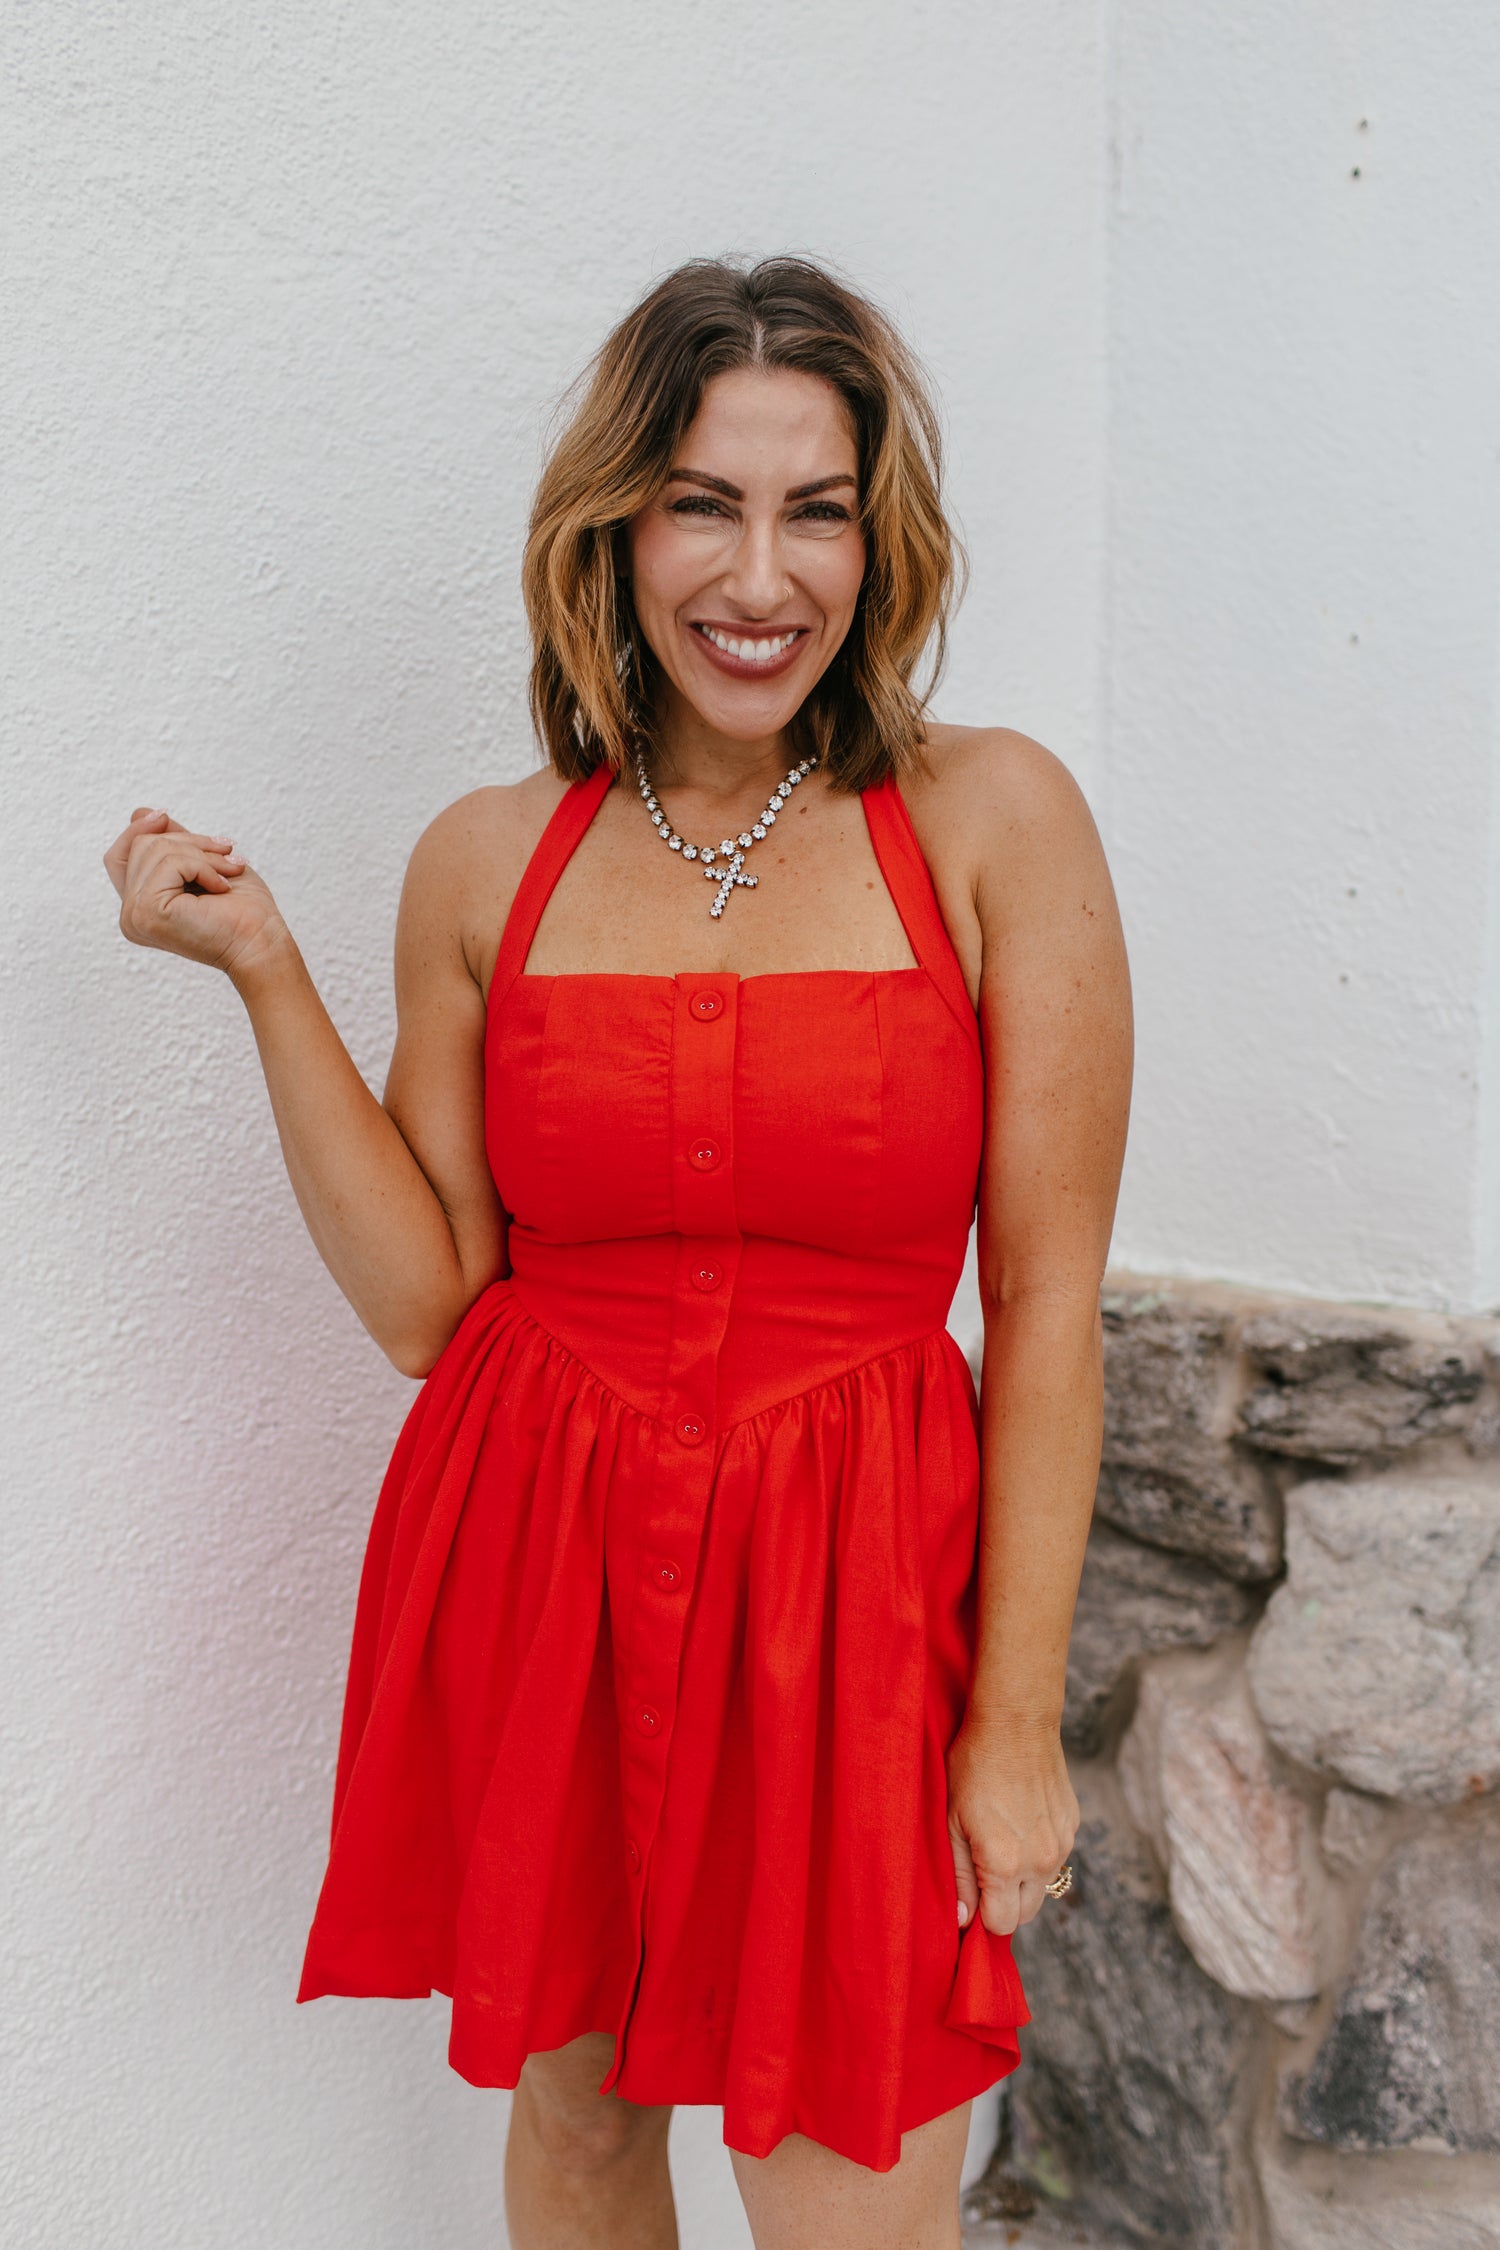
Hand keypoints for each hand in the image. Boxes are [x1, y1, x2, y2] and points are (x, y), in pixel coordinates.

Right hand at [104, 806, 289, 987]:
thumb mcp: (203, 863)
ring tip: (229, 873)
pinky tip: (221, 888)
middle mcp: (130, 916)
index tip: (164, 815)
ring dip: (202, 855)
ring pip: (155, 849)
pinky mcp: (147, 912)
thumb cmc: (244, 911)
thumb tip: (142, 812)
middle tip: (228, 856)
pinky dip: (203, 867)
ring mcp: (135, 916)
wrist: (262, 943)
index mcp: (140, 909)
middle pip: (141, 845)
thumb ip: (170, 843)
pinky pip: (170, 862)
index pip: (118, 857)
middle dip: (190, 842)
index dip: (137, 831)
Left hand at [946, 1712, 1078, 1936]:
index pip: (1000, 1925)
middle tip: (981, 1869)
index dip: (981, 1915)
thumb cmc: (974, 1766)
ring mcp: (1062, 1843)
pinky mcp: (1073, 1824)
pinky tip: (1020, 1819)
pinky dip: (1038, 1851)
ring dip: (1023, 1879)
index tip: (968, 1895)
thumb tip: (963, 1921)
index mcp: (1006, 1866)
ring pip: (1043, 1886)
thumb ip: (959, 1876)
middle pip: (1025, 1914)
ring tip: (1000, 1839)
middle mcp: (1041, 1862)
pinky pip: (1056, 1856)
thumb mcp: (951, 1821)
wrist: (1016, 1721)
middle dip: (1003, 1903)